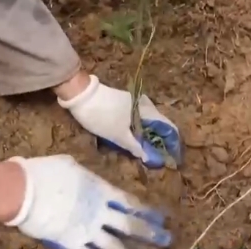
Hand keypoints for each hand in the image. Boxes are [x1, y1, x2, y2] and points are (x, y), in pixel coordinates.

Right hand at [5, 155, 171, 248]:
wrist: (22, 189)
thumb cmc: (45, 171)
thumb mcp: (70, 165)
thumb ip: (86, 177)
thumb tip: (90, 181)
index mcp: (100, 190)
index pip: (130, 203)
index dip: (147, 211)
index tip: (161, 217)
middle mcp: (98, 211)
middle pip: (130, 225)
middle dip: (150, 233)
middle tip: (167, 238)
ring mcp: (86, 229)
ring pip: (114, 246)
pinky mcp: (71, 242)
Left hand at [58, 75, 181, 168]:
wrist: (80, 94)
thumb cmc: (102, 115)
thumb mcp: (118, 135)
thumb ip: (134, 146)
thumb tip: (148, 157)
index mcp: (147, 110)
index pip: (167, 126)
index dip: (171, 142)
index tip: (171, 156)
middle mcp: (144, 104)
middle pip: (157, 124)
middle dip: (158, 141)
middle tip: (158, 157)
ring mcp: (133, 102)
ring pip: (146, 121)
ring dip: (147, 135)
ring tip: (147, 151)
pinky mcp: (123, 103)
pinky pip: (136, 118)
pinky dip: (138, 129)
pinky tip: (134, 138)